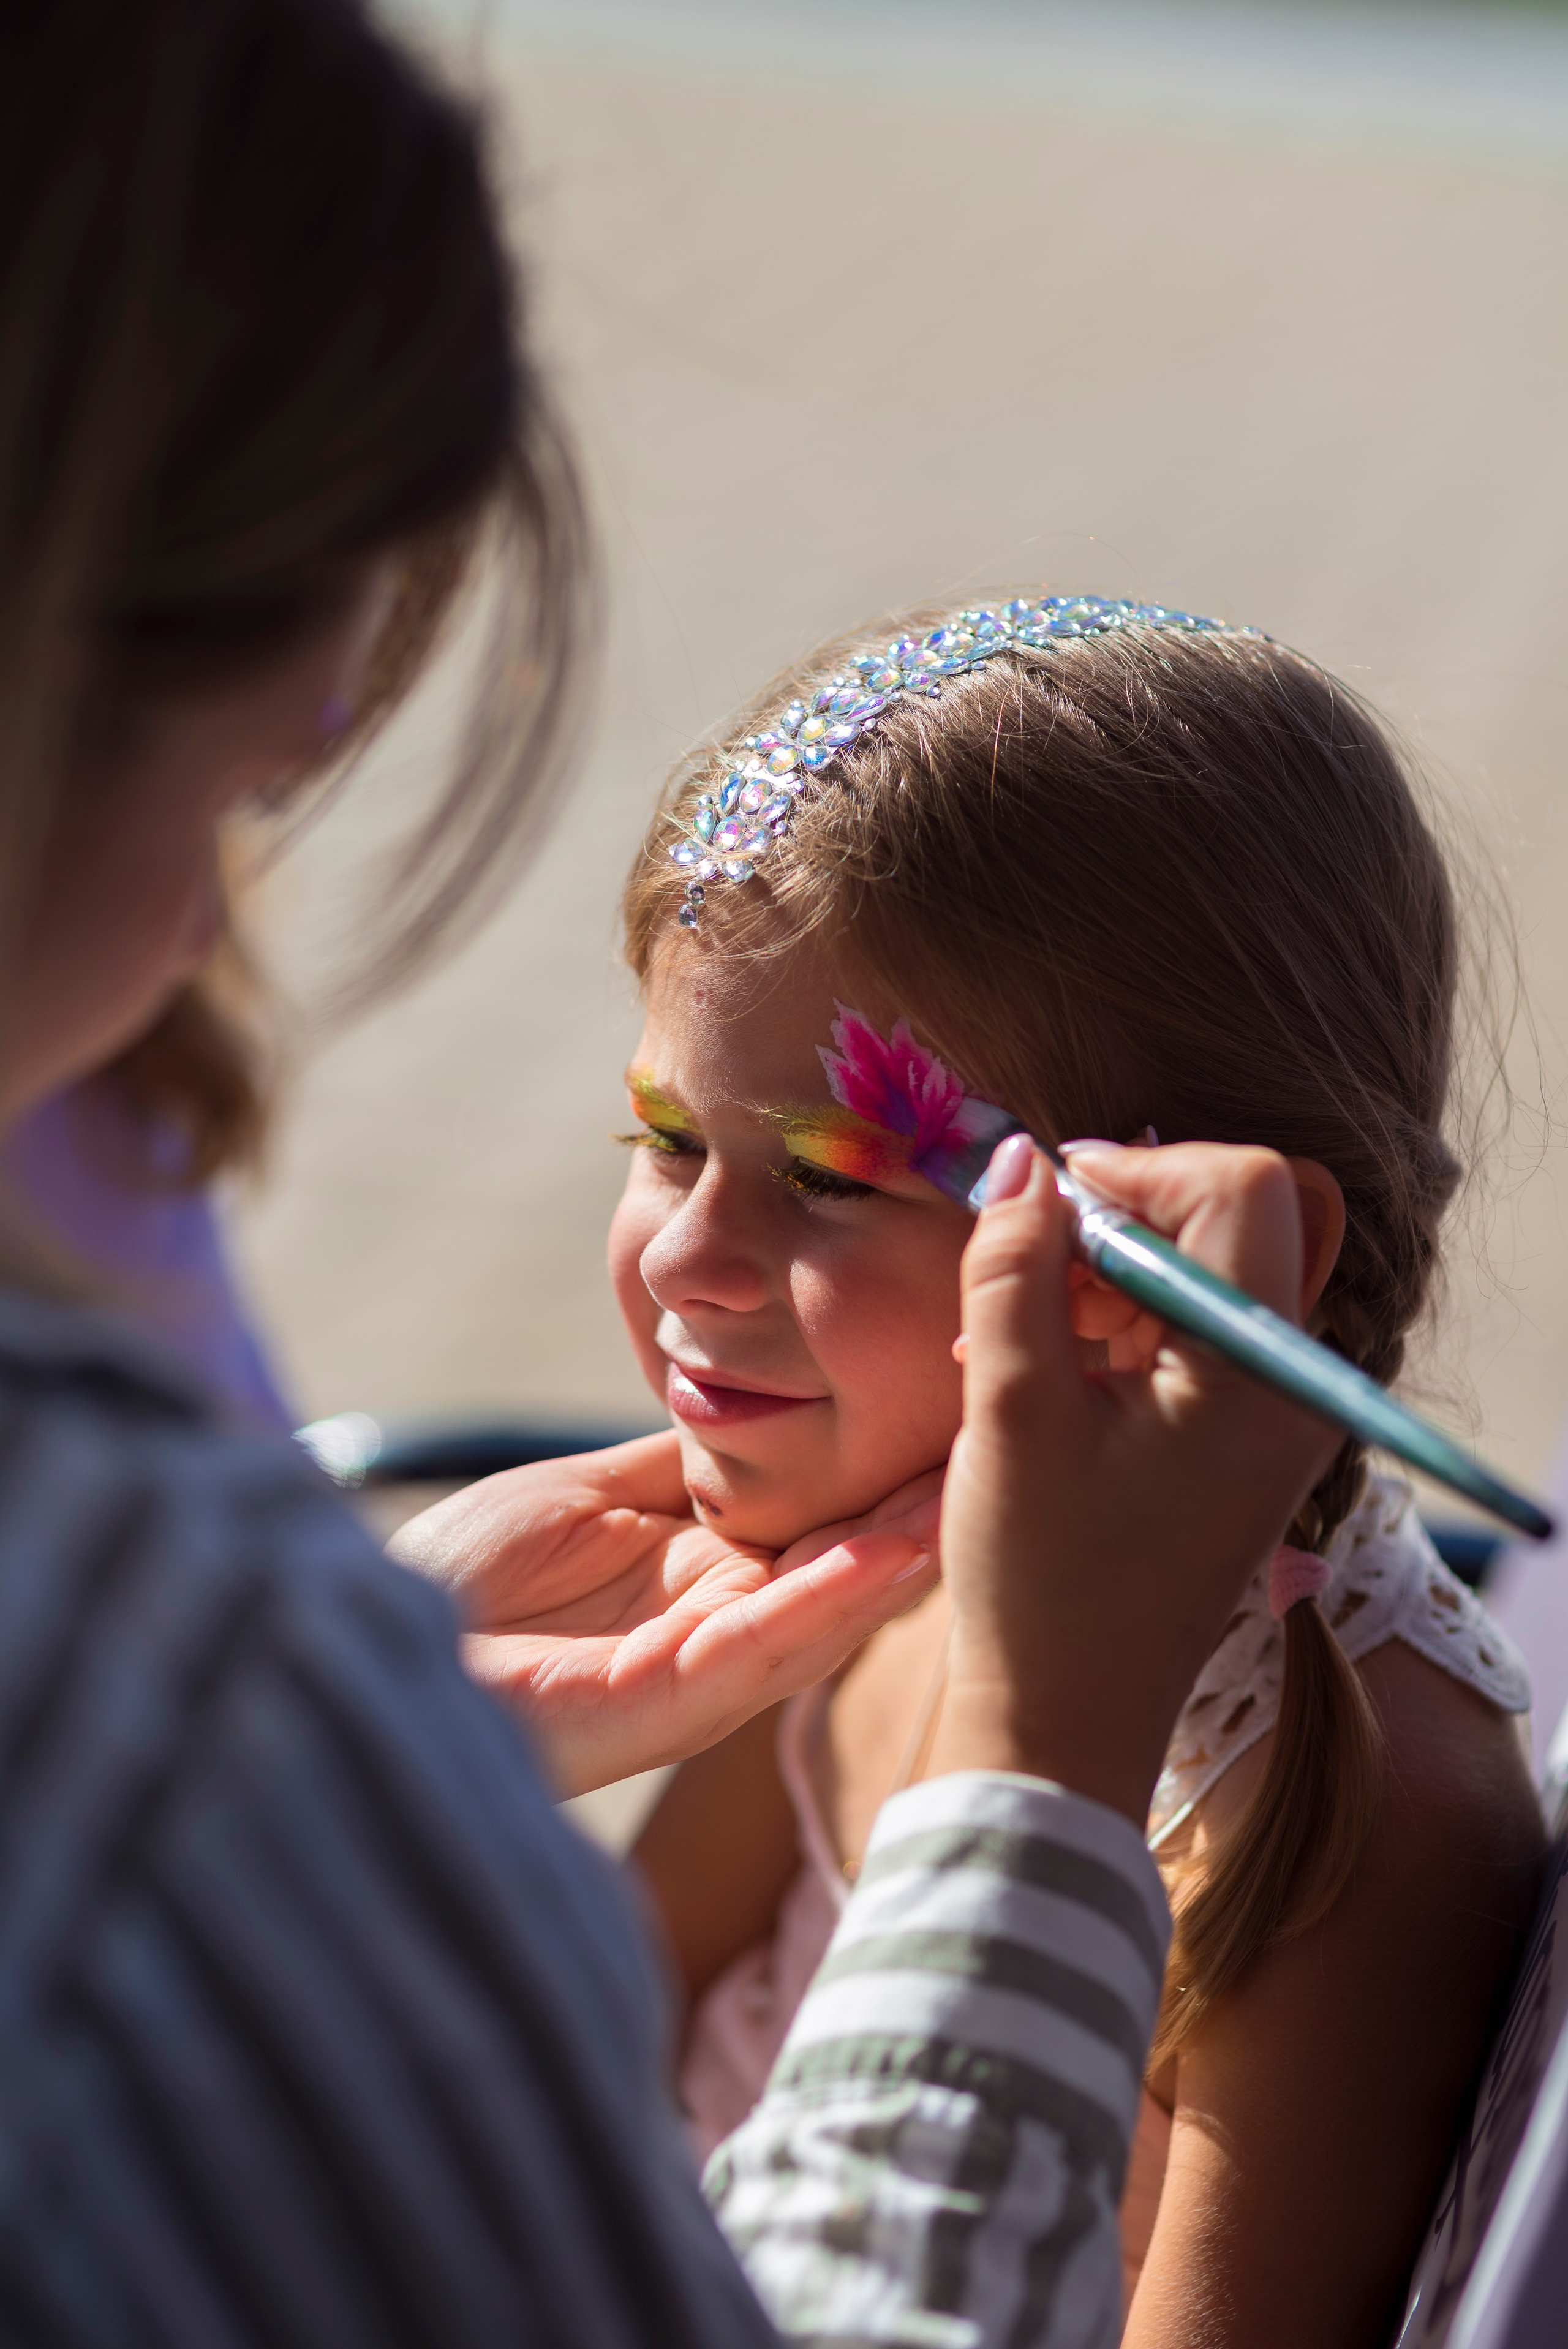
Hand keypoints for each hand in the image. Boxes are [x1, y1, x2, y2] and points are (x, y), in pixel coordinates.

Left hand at [388, 1433, 940, 1795]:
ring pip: (822, 1613)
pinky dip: (826, 1602)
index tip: (951, 1418)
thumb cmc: (461, 1570)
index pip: (815, 1529)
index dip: (882, 1480)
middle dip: (919, 1518)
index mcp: (696, 1580)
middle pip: (840, 1572)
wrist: (362, 1634)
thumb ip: (674, 1469)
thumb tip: (748, 1411)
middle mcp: (712, 1628)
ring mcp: (694, 1672)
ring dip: (898, 1559)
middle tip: (1003, 1452)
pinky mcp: (662, 1703)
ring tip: (969, 1499)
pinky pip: (761, 1646)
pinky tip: (884, 1557)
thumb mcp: (586, 1493)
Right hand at [927, 1139, 1341, 1821]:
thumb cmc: (1041, 1578)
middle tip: (1027, 1279)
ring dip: (1105, 1280)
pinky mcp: (1238, 1442)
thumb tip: (1020, 1163)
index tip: (1045, 1212)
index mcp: (1260, 1370)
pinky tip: (1039, 1377)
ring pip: (1203, 1274)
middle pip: (1230, 1220)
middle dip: (1120, 1224)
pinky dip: (1115, 1331)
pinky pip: (1191, 1337)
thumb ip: (1014, 1269)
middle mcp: (1290, 1383)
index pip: (1241, 1185)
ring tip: (1014, 1342)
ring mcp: (1270, 1415)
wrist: (1066, 1721)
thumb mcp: (1009, 1406)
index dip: (1138, 1172)